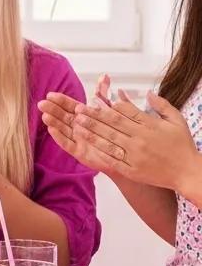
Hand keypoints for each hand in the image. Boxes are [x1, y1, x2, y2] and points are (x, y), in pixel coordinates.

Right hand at [39, 80, 116, 175]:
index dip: (60, 100)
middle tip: (42, 104)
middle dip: (52, 110)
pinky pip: (67, 144)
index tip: (50, 95)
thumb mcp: (112, 110)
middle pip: (63, 117)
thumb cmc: (118, 133)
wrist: (128, 155)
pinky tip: (52, 129)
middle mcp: (79, 127)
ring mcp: (78, 140)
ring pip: (63, 129)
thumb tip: (105, 76)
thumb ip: (104, 94)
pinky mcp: (80, 153)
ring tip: (45, 115)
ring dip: (53, 122)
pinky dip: (59, 137)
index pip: (70, 106)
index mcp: (85, 116)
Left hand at [70, 88, 199, 193]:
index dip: (107, 106)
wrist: (188, 173)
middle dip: (93, 116)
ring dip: (91, 131)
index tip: (93, 100)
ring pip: (108, 140)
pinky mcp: (132, 169)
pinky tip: (87, 145)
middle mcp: (140, 139)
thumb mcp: (177, 121)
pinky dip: (98, 151)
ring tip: (77, 124)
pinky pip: (112, 158)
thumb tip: (148, 92)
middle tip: (78, 109)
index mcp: (150, 126)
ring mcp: (135, 155)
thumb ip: (162, 105)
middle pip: (113, 125)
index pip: (125, 112)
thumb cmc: (182, 146)